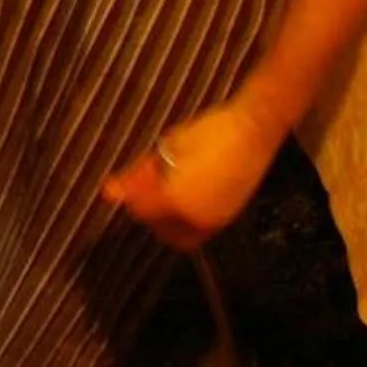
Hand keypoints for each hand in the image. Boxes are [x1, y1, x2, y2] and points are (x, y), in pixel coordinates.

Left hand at [99, 101, 282, 250]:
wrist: (254, 131)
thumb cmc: (212, 132)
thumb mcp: (169, 148)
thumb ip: (140, 173)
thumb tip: (112, 189)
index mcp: (177, 201)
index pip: (140, 211)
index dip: (129, 195)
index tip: (121, 183)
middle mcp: (196, 219)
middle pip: (158, 228)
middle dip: (147, 210)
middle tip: (143, 187)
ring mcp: (216, 222)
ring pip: (180, 235)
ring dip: (166, 219)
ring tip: (164, 190)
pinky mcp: (229, 217)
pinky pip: (199, 229)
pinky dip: (185, 218)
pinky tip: (184, 192)